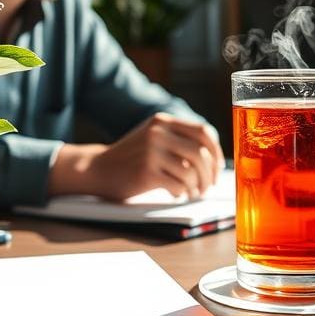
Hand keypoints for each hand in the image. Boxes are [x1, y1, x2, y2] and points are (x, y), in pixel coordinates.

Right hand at [48, 113, 223, 200]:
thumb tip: (213, 157)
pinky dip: (181, 193)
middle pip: (200, 154)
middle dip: (209, 175)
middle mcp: (158, 132)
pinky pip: (178, 186)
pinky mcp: (146, 172)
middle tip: (208, 186)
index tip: (216, 168)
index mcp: (163, 121)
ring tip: (192, 192)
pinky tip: (175, 194)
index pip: (203, 132)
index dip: (216, 151)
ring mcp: (151, 152)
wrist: (98, 169)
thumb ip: (178, 139)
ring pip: (191, 172)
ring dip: (197, 187)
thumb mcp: (153, 137)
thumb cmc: (132, 157)